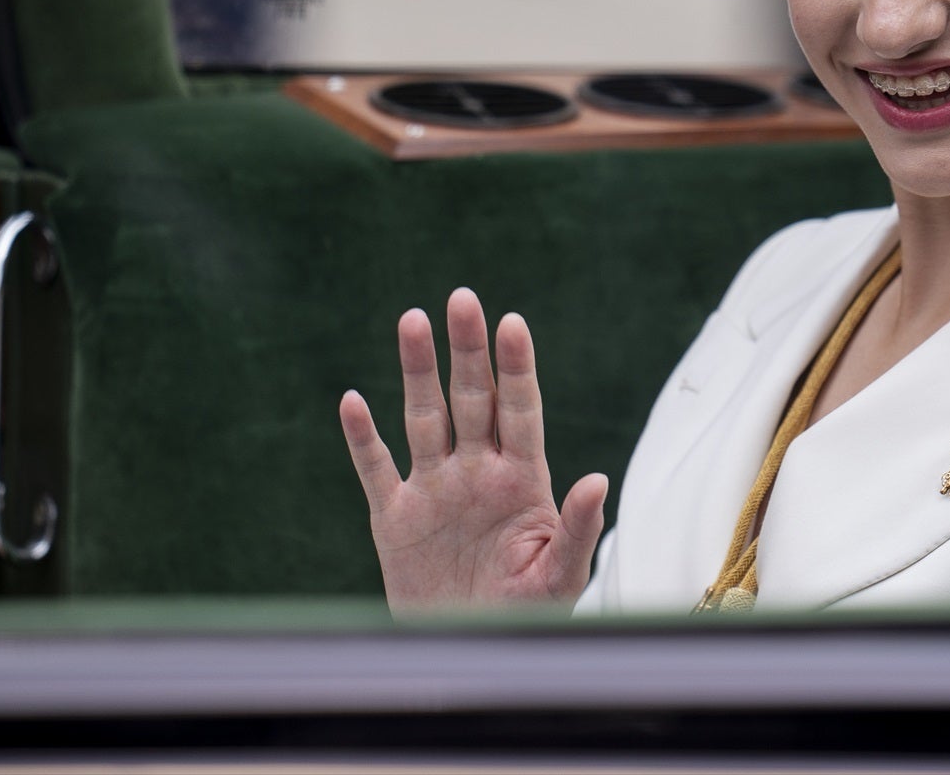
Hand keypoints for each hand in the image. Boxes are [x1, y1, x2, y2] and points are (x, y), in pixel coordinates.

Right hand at [339, 289, 608, 612]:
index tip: (513, 323)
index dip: (516, 368)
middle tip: (463, 298)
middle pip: (471, 399)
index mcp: (522, 480)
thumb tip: (598, 479)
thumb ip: (578, 528)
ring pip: (424, 417)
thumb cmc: (526, 615)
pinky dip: (362, 438)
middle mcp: (476, 473)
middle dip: (467, 350)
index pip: (520, 410)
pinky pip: (375, 469)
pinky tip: (352, 401)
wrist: (471, 652)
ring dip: (417, 371)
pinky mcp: (393, 518)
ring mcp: (434, 490)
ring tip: (413, 319)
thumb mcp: (560, 577)